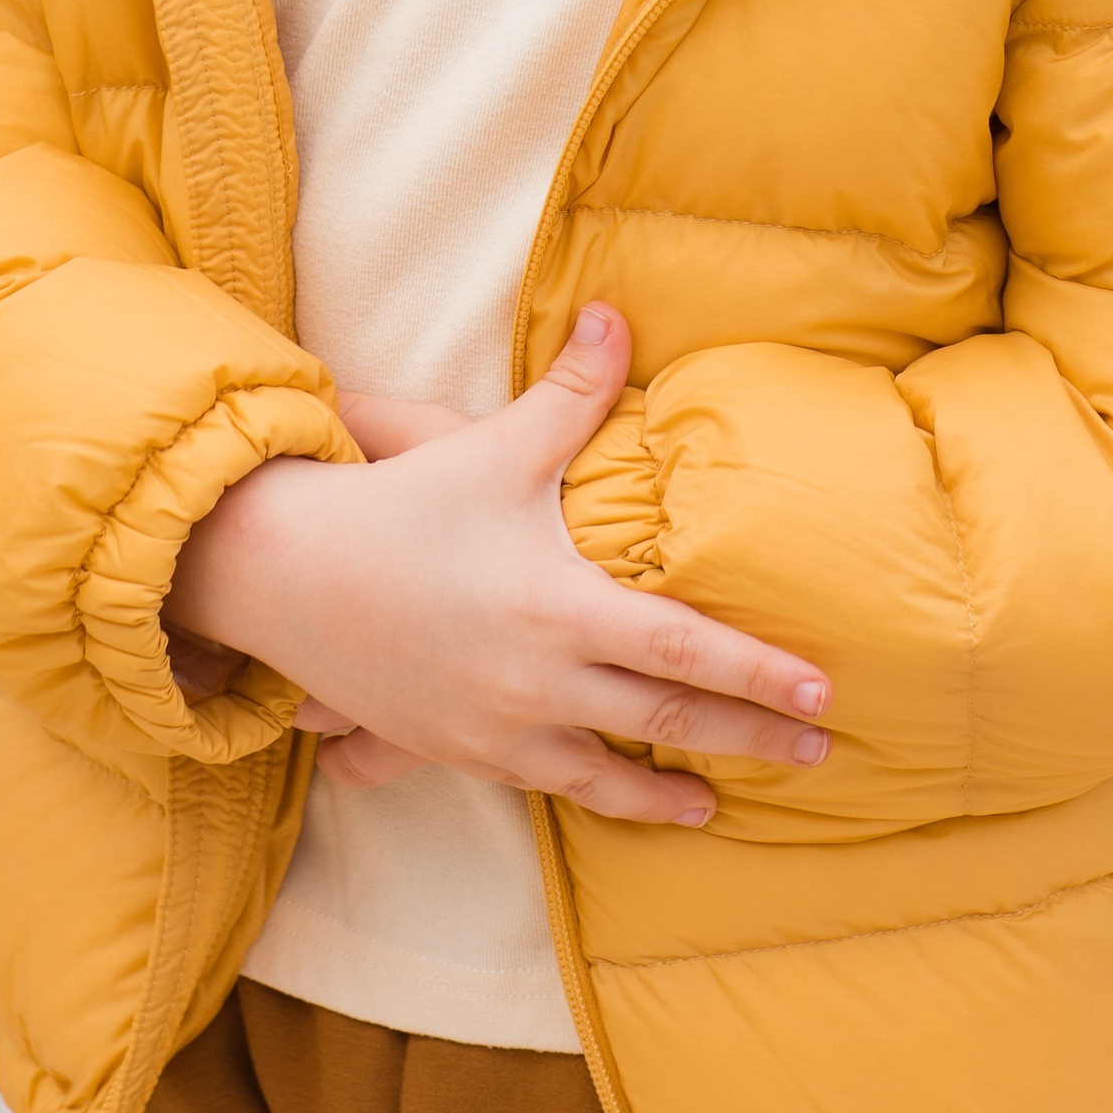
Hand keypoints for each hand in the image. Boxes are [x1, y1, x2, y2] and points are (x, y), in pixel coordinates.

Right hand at [169, 304, 830, 825]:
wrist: (289, 578)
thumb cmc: (402, 507)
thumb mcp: (493, 447)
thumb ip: (572, 391)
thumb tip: (618, 313)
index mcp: (559, 609)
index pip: (684, 650)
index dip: (758, 674)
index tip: (823, 693)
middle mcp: (539, 682)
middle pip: (667, 720)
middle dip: (751, 737)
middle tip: (821, 751)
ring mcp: (501, 730)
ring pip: (612, 776)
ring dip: (679, 787)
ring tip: (729, 799)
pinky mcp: (464, 754)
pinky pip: (552, 787)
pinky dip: (605, 799)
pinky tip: (632, 799)